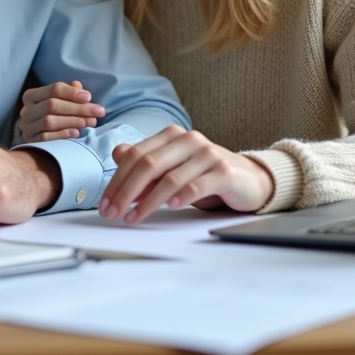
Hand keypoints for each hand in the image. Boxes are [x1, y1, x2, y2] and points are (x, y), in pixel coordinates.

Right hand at [19, 80, 104, 141]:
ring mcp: (27, 127)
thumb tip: (77, 85)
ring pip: (50, 121)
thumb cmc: (55, 118)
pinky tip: (76, 133)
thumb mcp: (61, 102)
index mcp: (32, 96)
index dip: (72, 92)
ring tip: (90, 122)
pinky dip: (63, 134)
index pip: (54, 89)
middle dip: (78, 108)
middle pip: (52, 105)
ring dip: (73, 121)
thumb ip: (69, 92)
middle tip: (98, 112)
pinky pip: (46, 137)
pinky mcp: (31, 142)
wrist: (40, 148)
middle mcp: (26, 110)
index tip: (89, 97)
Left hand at [98, 125, 274, 224]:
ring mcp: (207, 154)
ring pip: (170, 178)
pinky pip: (196, 185)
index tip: (106, 204)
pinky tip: (170, 208)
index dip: (117, 180)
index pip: (135, 155)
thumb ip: (146, 163)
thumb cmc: (205, 176)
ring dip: (148, 202)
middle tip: (113, 213)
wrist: (248, 180)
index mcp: (172, 136)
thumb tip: (117, 155)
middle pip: (148, 164)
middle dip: (126, 191)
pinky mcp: (224, 171)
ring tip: (134, 218)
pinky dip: (180, 197)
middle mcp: (189, 140)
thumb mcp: (172, 169)